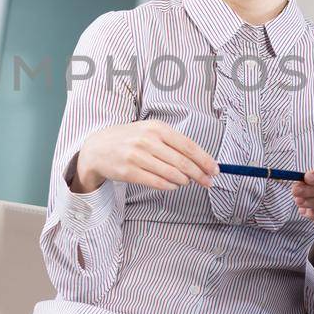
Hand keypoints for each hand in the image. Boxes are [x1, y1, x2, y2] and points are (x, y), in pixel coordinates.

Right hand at [72, 120, 218, 192]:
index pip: (188, 146)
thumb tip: (201, 160)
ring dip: (184, 181)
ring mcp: (137, 156)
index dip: (204, 160)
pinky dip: (170, 186)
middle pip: (182, 162)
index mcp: (157, 127)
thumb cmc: (130, 139)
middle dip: (200, 174)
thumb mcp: (151, 132)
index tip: (215, 170)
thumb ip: (174, 143)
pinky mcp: (129, 172)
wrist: (98, 147)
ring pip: (171, 174)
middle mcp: (147, 140)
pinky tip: (174, 185)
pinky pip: (157, 183)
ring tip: (187, 182)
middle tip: (209, 182)